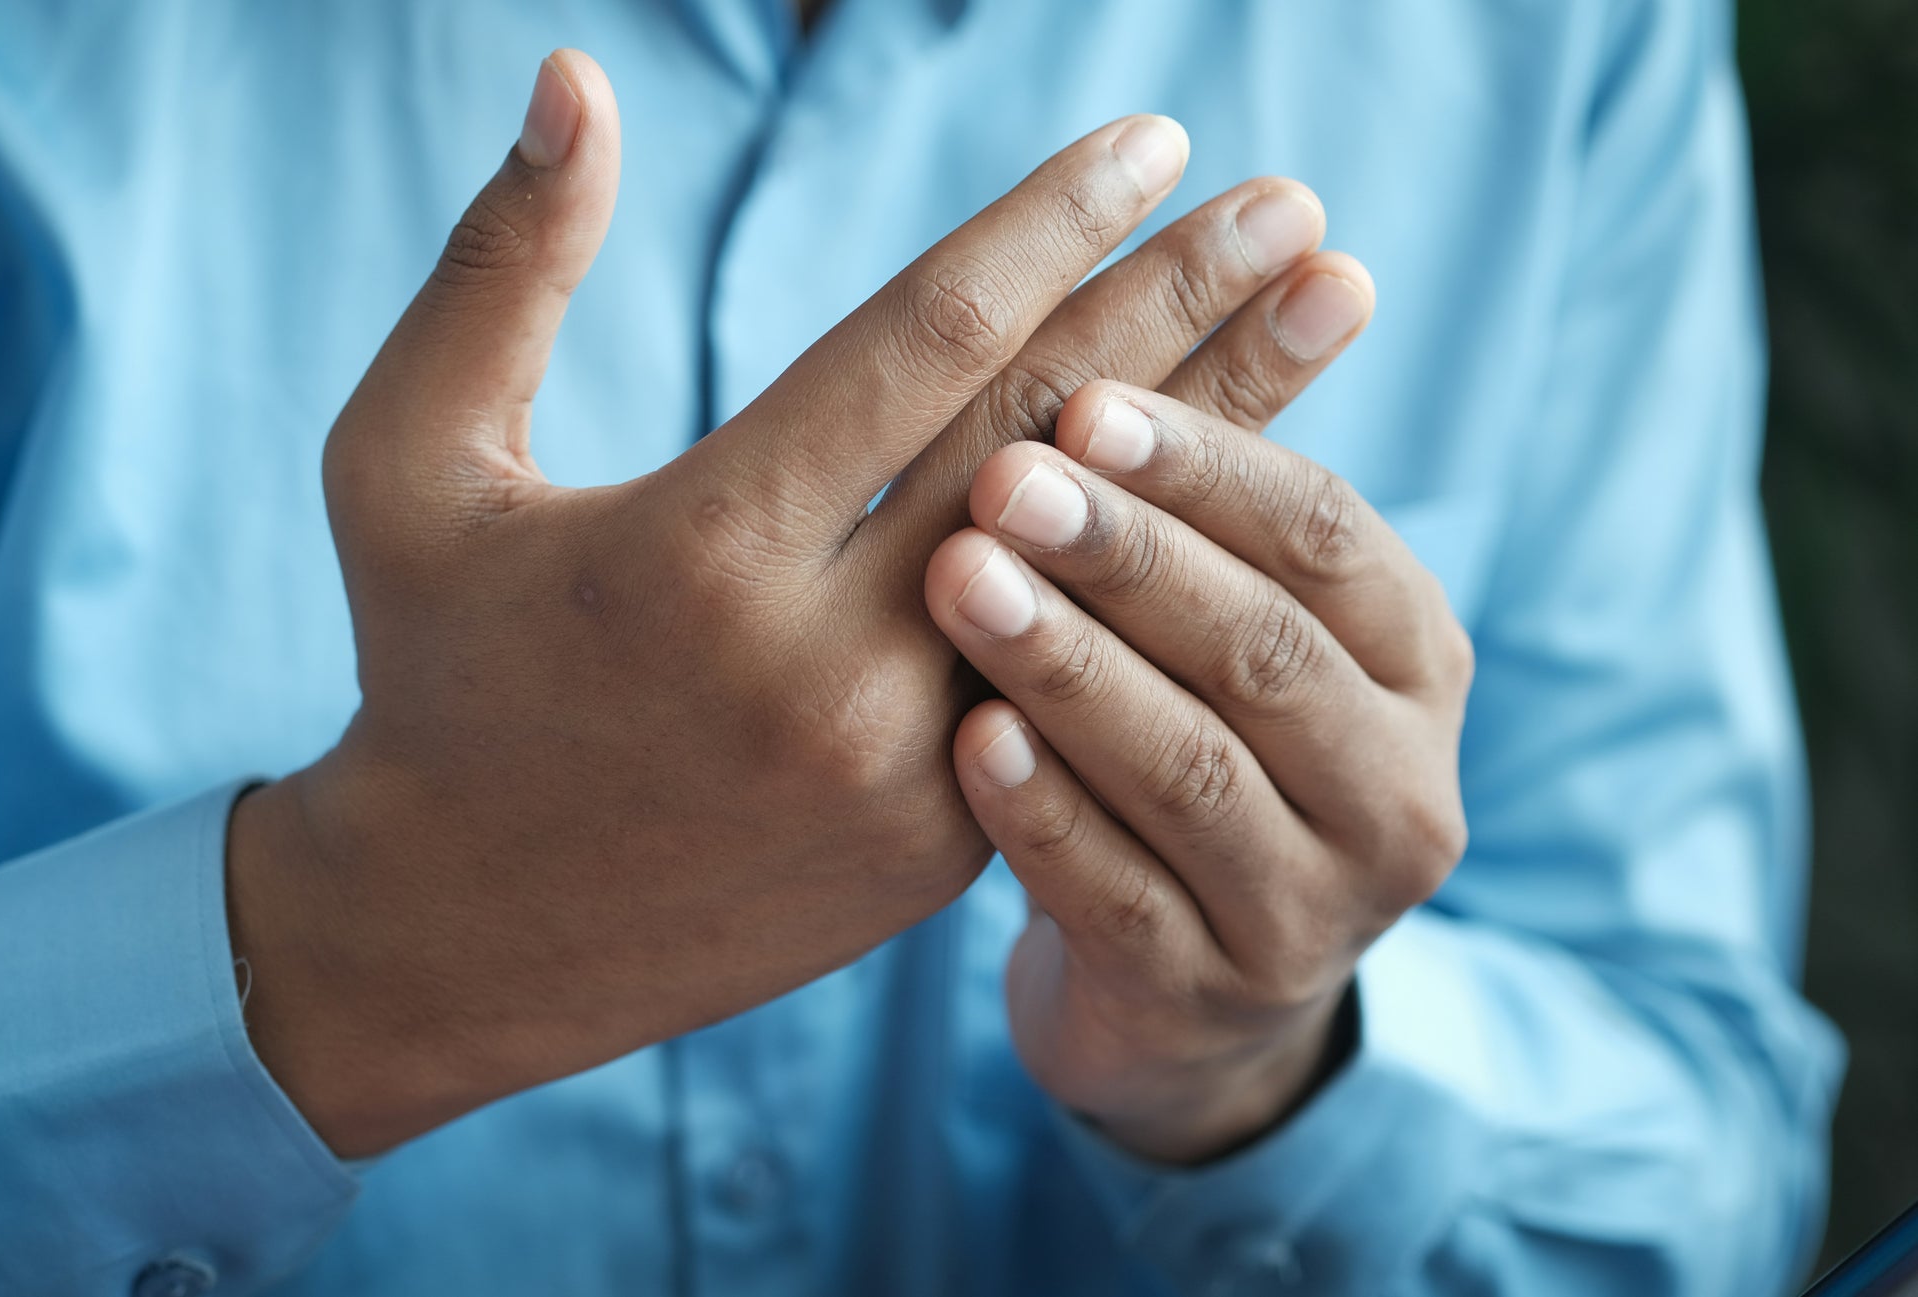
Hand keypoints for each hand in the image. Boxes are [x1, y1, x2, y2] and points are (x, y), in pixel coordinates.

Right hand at [228, 49, 1341, 1155]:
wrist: (462, 932)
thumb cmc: (432, 674)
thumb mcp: (404, 462)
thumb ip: (500, 267)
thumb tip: (580, 75)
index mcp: (698, 549)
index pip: (924, 343)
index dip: (1052, 225)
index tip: (1157, 140)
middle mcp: (821, 666)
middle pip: (1049, 442)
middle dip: (1189, 306)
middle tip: (1297, 208)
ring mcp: (902, 771)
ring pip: (1104, 570)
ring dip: (1230, 434)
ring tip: (1331, 312)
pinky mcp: (942, 845)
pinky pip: (1081, 677)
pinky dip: (1164, 576)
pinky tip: (1246, 487)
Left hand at [926, 358, 1474, 1163]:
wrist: (1189, 985)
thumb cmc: (1198, 741)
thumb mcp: (1241, 623)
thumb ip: (1230, 492)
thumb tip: (1293, 248)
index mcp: (1418, 664)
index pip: (1329, 539)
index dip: (1211, 463)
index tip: (1084, 395)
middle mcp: (1399, 790)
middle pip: (1264, 652)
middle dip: (1132, 556)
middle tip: (1004, 478)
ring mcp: (1311, 914)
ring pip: (1195, 774)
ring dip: (1077, 667)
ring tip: (964, 581)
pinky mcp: (1207, 999)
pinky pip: (1120, 900)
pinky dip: (1045, 814)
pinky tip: (967, 739)